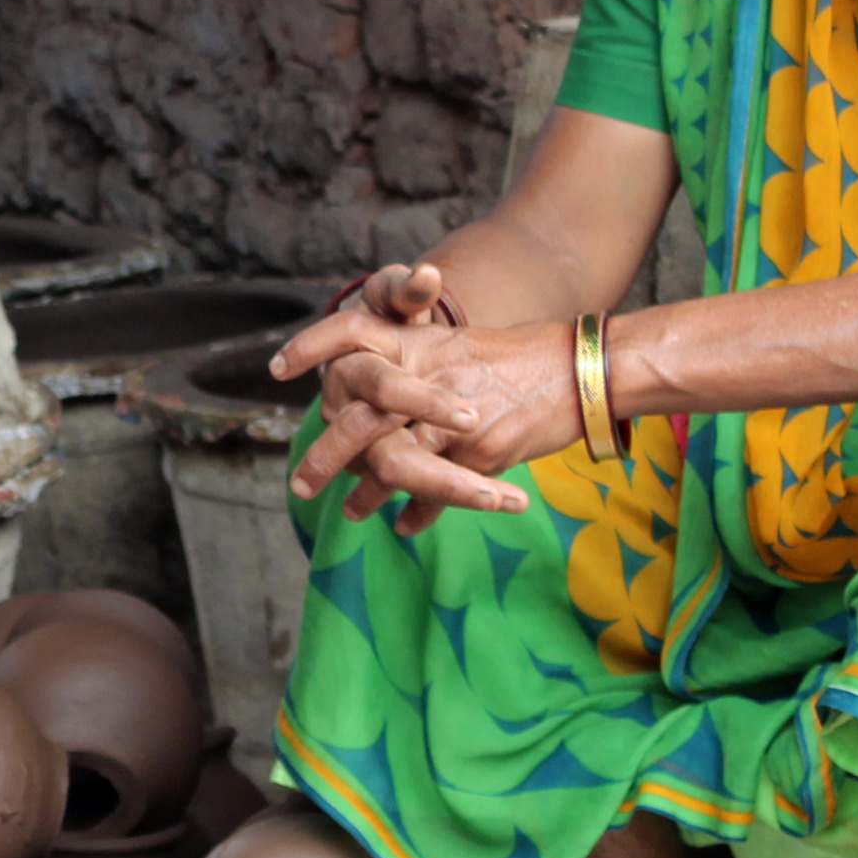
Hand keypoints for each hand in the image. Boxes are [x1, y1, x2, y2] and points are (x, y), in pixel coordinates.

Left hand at [277, 274, 591, 535]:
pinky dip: (418, 511)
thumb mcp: (457, 353)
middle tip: (301, 486)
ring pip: (393, 463)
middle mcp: (428, 376)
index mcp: (418, 344)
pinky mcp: (480, 451)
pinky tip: (406, 524)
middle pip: (360, 417)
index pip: (351, 332)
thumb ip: (413, 381)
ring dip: (368, 494)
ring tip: (350, 514)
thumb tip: (378, 415)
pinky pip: (437, 488)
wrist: (579, 369)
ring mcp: (453, 417)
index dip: (313, 345)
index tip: (277, 367)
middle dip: (328, 456)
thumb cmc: (517, 362)